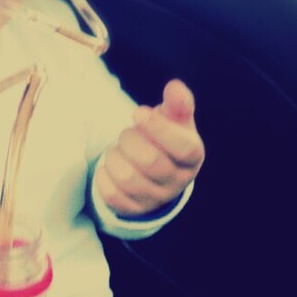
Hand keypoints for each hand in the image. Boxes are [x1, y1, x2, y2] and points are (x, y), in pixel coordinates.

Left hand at [95, 79, 204, 217]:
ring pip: (128, 178)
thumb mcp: (174, 119)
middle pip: (151, 162)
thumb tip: (175, 87)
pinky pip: (112, 195)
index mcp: (192, 156)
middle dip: (131, 140)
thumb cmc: (164, 137)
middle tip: (127, 133)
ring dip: (116, 156)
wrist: (153, 169)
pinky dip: (104, 176)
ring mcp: (156, 198)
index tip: (138, 113)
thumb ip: (177, 103)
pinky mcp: (134, 209)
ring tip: (119, 150)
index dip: (159, 128)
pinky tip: (109, 166)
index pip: (184, 148)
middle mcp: (178, 181)